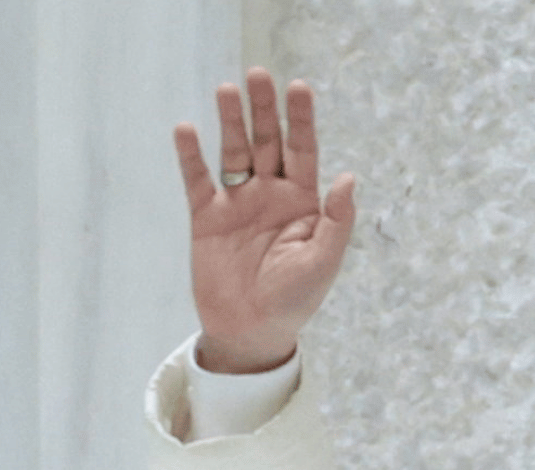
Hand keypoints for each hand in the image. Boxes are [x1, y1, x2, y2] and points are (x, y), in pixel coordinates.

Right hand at [173, 68, 355, 372]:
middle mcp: (271, 195)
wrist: (252, 330)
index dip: (301, 120)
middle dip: (264, 110)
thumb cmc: (295, 299)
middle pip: (267, 142)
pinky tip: (187, 129)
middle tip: (259, 74)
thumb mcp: (324, 261)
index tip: (299, 87)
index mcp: (303, 202)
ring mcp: (238, 202)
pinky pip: (197, 179)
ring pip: (233, 152)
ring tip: (227, 90)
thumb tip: (347, 177)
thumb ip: (336, 220)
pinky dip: (191, 155)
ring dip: (231, 121)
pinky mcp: (206, 217)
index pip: (304, 150)